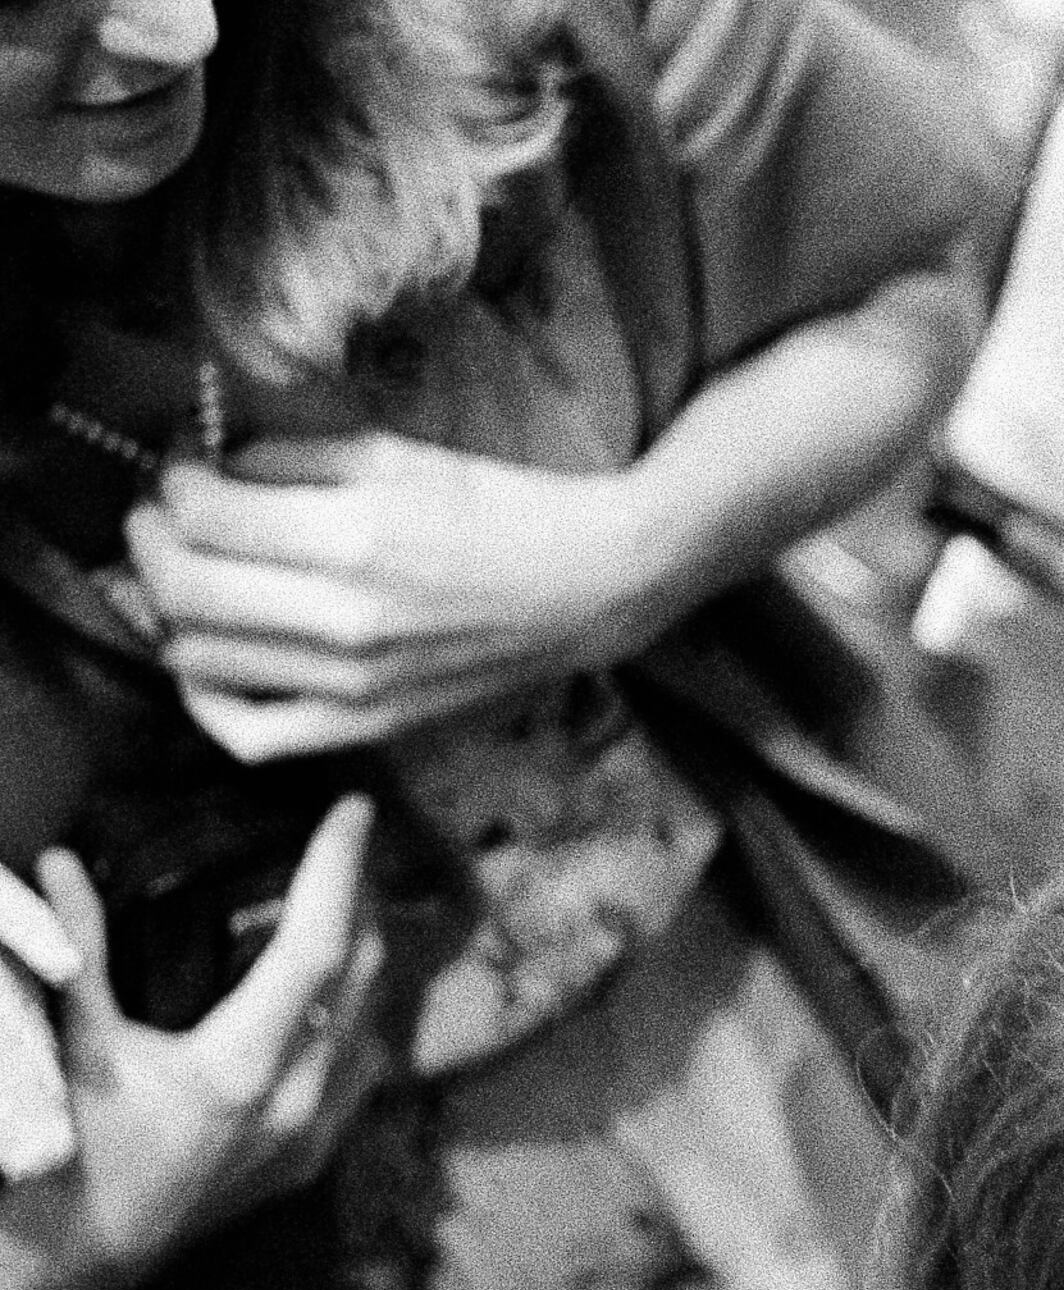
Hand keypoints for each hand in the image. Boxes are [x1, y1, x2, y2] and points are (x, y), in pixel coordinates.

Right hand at [0, 797, 384, 1289]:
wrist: (78, 1262)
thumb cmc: (64, 1154)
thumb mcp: (70, 1046)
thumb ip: (75, 953)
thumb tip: (55, 860)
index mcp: (239, 1068)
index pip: (314, 946)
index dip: (337, 869)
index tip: (352, 811)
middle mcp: (295, 1103)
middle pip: (361, 975)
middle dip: (360, 898)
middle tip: (348, 840)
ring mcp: (311, 1138)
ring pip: (373, 1023)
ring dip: (366, 957)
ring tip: (347, 898)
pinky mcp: (309, 1162)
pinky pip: (362, 1073)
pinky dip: (359, 1017)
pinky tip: (341, 991)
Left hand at [129, 436, 686, 760]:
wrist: (590, 588)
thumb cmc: (498, 509)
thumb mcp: (391, 454)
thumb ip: (286, 458)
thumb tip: (204, 464)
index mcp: (352, 538)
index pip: (199, 513)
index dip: (173, 478)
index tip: (187, 462)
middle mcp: (344, 620)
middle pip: (180, 586)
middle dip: (150, 538)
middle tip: (166, 513)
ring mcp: (354, 685)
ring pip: (194, 658)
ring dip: (169, 608)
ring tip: (192, 573)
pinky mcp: (369, 724)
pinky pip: (250, 737)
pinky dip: (205, 700)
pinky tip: (209, 659)